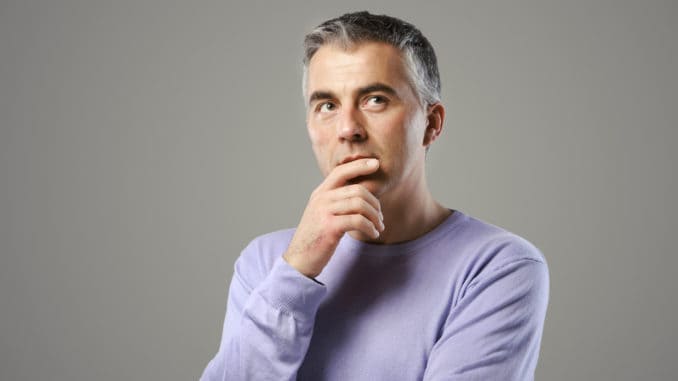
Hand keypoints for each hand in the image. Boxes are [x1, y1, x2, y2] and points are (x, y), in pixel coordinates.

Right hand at [283, 158, 384, 277]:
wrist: (298, 260)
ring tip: (379, 227)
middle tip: (380, 217)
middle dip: (375, 203)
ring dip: (375, 217)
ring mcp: (324, 212)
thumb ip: (336, 201)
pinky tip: (373, 233)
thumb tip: (360, 194)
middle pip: (357, 190)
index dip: (359, 165)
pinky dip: (370, 227)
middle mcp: (321, 199)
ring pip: (360, 204)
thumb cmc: (315, 238)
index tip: (375, 163)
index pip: (341, 171)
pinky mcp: (330, 227)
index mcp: (320, 193)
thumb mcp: (322, 213)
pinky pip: (358, 221)